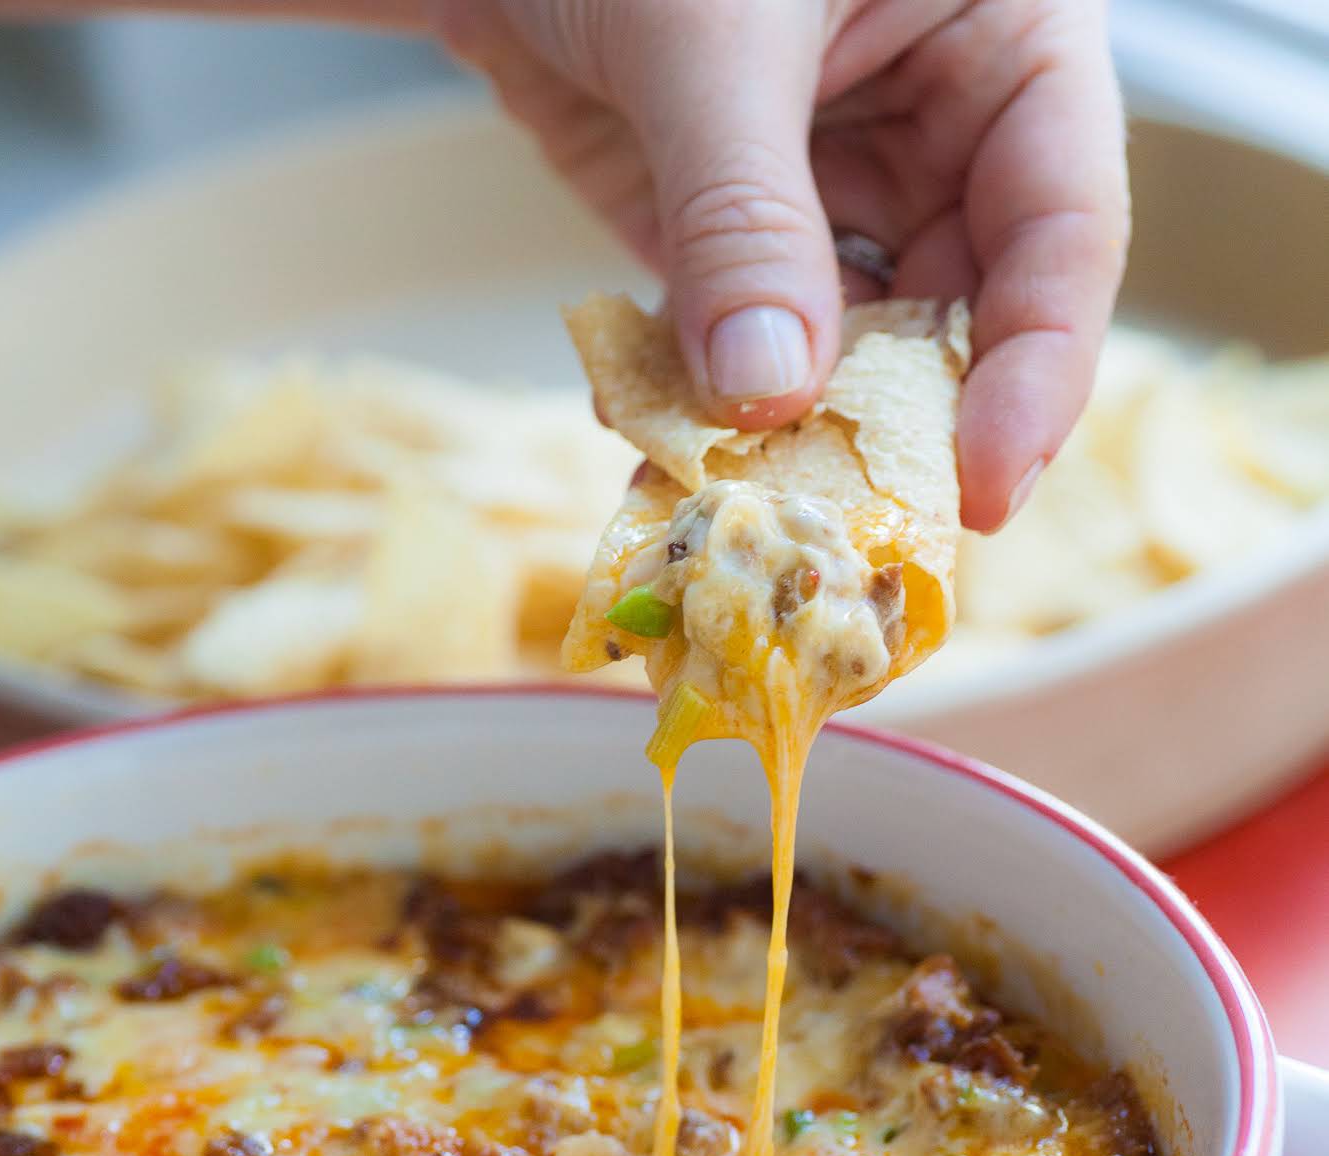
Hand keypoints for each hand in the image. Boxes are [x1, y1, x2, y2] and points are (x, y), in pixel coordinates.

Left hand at [436, 0, 1127, 530]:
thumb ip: (746, 216)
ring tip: (751, 512)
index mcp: (1004, 42)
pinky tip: (667, 454)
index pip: (1064, 227)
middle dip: (905, 429)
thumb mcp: (709, 35)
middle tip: (857, 530)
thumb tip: (768, 399)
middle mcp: (933, 132)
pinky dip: (708, 406)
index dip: (1039, 369)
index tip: (986, 486)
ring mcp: (829, 193)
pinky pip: (743, 344)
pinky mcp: (735, 241)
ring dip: (798, 437)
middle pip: (962, 316)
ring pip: (849, 350)